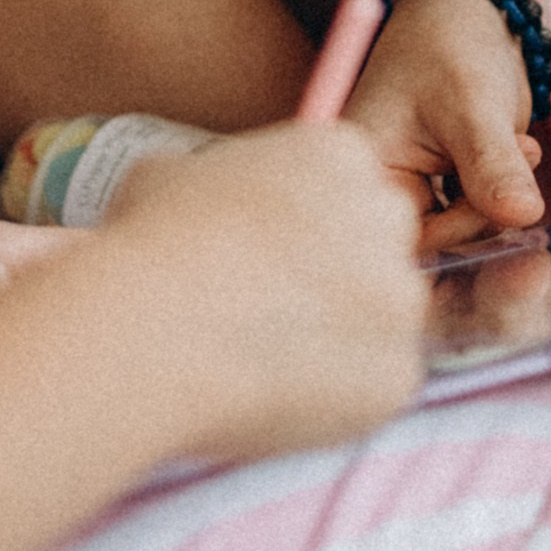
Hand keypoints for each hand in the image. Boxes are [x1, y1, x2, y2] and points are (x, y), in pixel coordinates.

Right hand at [100, 119, 430, 454]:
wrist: (151, 330)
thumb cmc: (151, 245)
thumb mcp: (175, 173)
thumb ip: (224, 182)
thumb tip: (208, 202)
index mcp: (340, 155)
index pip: (351, 187)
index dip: (310, 226)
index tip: (274, 254)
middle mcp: (387, 217)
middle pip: (383, 247)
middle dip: (344, 276)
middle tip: (279, 308)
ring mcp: (399, 299)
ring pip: (384, 321)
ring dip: (343, 337)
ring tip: (268, 355)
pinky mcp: (398, 373)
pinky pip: (378, 385)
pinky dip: (338, 395)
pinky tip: (278, 391)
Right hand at [346, 0, 547, 245]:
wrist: (466, 16)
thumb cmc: (450, 46)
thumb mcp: (472, 104)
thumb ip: (491, 163)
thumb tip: (523, 217)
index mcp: (360, 170)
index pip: (402, 237)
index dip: (458, 235)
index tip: (511, 211)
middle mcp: (375, 192)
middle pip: (430, 249)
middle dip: (486, 222)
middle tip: (527, 169)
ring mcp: (407, 197)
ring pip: (460, 239)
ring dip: (500, 204)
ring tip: (523, 146)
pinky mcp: (439, 197)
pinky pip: (472, 223)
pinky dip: (503, 198)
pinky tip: (521, 151)